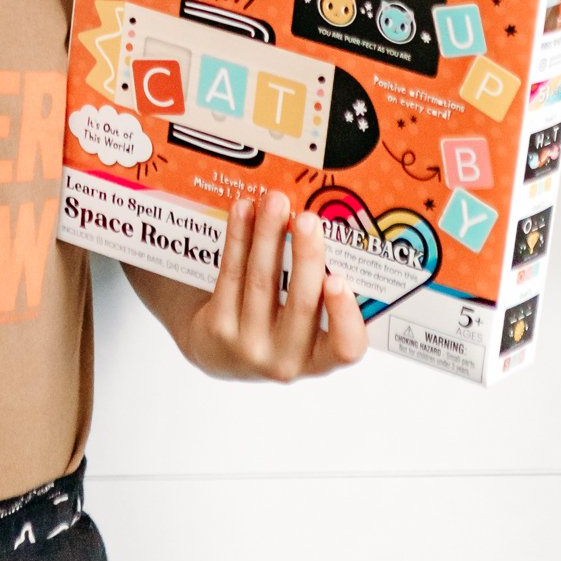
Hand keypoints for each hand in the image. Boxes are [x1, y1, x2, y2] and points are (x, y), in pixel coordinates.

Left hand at [180, 190, 368, 382]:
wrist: (215, 350)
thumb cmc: (273, 325)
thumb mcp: (301, 325)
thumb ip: (316, 290)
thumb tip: (322, 225)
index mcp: (319, 358)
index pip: (346, 348)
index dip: (345, 316)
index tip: (339, 279)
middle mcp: (286, 361)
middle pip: (301, 304)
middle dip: (306, 255)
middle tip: (308, 218)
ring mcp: (249, 346)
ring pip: (263, 281)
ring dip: (269, 234)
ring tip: (275, 200)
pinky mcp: (218, 327)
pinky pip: (232, 274)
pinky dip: (239, 237)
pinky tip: (242, 211)